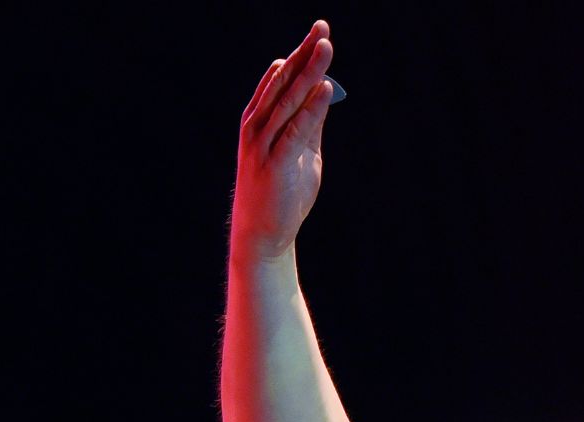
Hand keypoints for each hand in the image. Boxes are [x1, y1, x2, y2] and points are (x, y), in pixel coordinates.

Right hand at [231, 20, 336, 262]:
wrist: (263, 231)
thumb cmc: (282, 191)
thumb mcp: (300, 151)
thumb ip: (310, 124)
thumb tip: (325, 94)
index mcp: (261, 119)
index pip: (283, 79)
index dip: (301, 54)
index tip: (319, 32)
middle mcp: (258, 125)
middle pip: (284, 82)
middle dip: (304, 54)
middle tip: (322, 27)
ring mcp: (264, 143)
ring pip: (288, 100)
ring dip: (308, 73)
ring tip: (325, 49)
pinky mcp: (276, 163)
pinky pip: (295, 130)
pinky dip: (311, 109)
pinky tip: (323, 90)